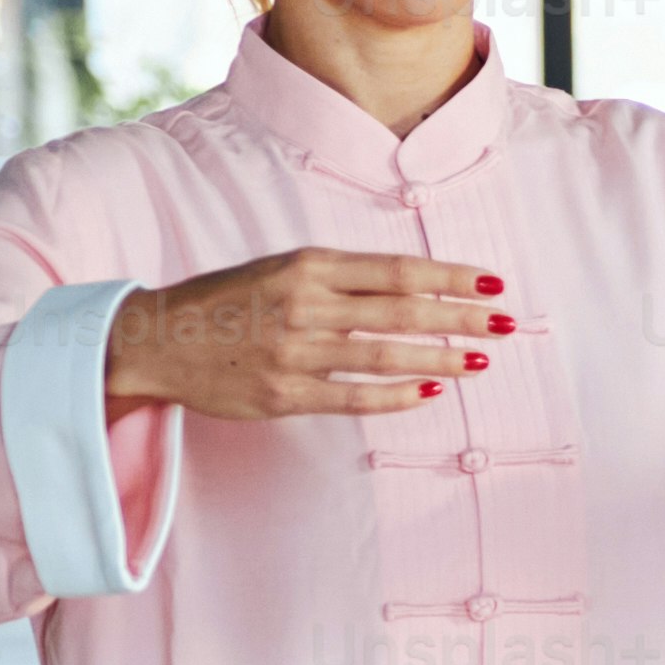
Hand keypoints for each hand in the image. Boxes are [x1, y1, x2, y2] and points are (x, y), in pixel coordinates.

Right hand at [105, 246, 510, 420]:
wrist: (157, 340)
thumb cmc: (228, 302)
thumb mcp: (281, 270)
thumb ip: (341, 278)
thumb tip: (416, 285)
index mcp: (306, 267)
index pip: (396, 270)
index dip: (450, 277)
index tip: (493, 284)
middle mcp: (304, 305)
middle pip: (401, 311)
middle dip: (461, 318)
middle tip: (507, 324)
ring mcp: (294, 352)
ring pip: (385, 355)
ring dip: (442, 358)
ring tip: (482, 361)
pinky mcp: (285, 394)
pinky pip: (355, 397)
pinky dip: (398, 395)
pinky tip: (433, 391)